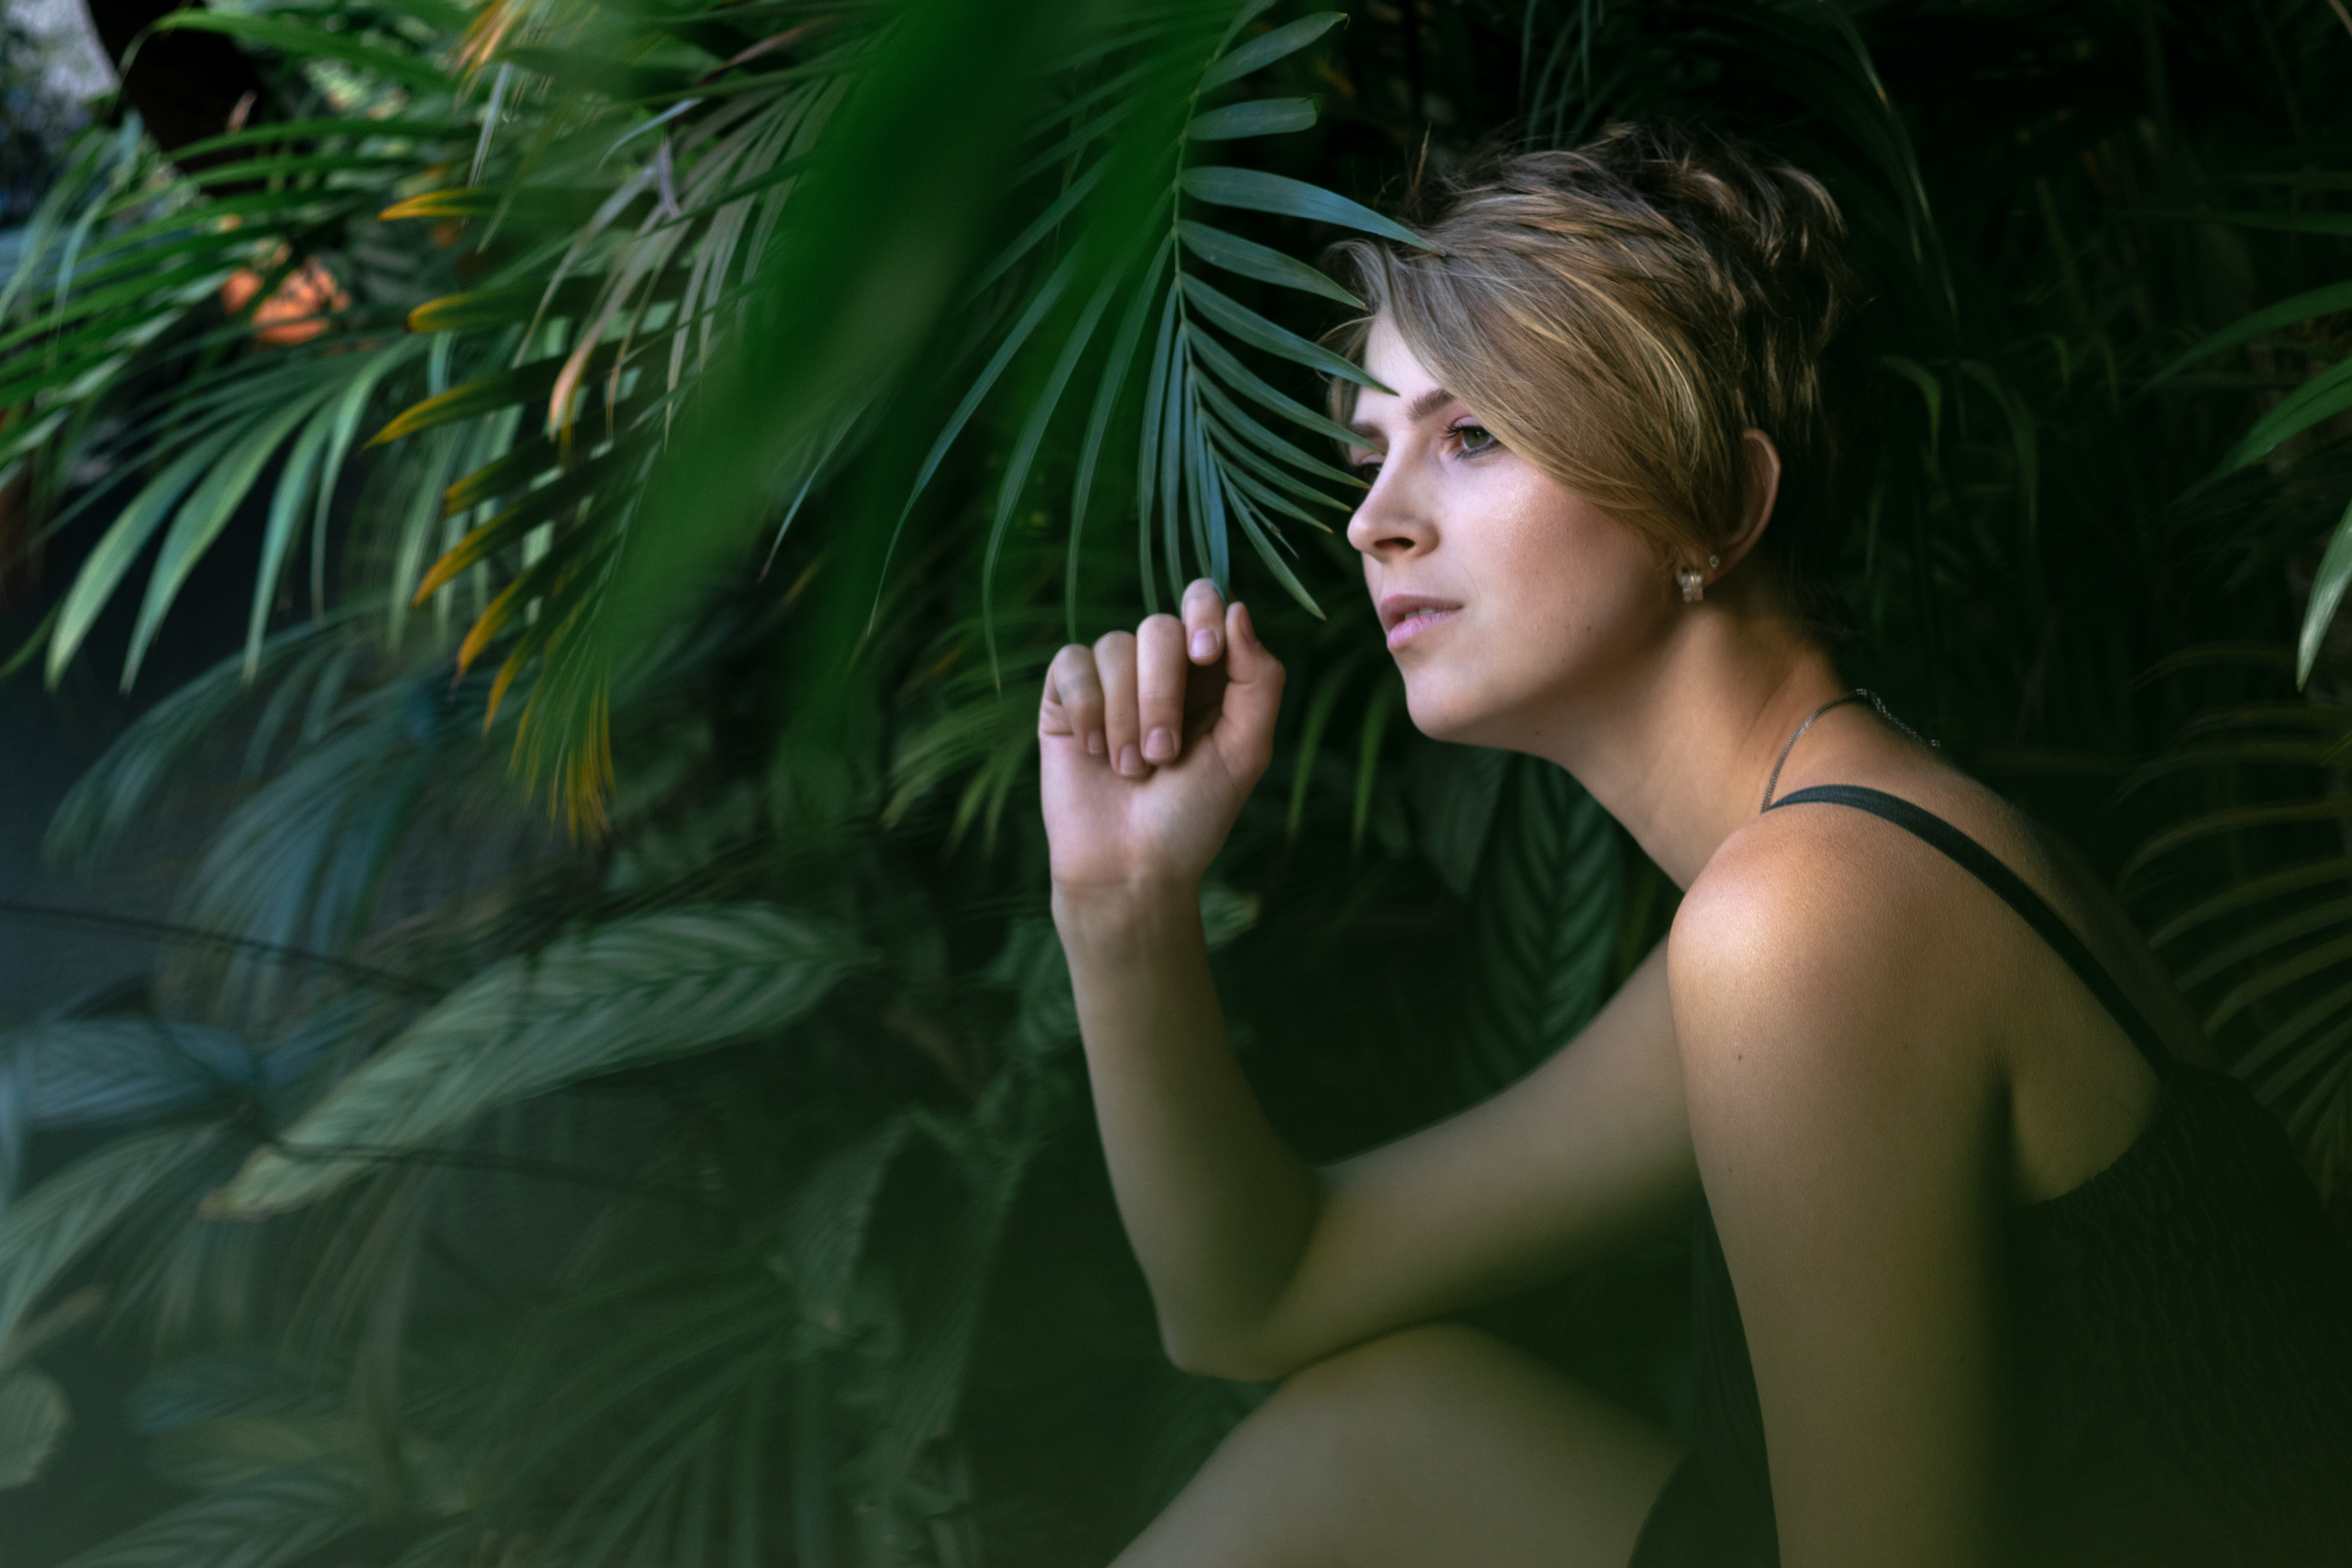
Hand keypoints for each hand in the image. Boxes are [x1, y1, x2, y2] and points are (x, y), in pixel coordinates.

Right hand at [1039, 579, 1284, 898]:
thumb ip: (1258, 680)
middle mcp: (1159, 668)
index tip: (1208, 654)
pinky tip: (1093, 751)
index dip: (1203, 612)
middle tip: (1163, 755)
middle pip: (1159, 628)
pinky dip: (1086, 709)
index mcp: (1209, 673)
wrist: (1130, 866)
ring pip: (1114, 648)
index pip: (1204, 602)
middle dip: (1162, 695)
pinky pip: (1071, 665)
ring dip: (1126, 717)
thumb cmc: (1194, 814)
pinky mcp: (1065, 698)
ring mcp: (1110, 680)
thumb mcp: (1246, 751)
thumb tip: (1238, 609)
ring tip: (1131, 769)